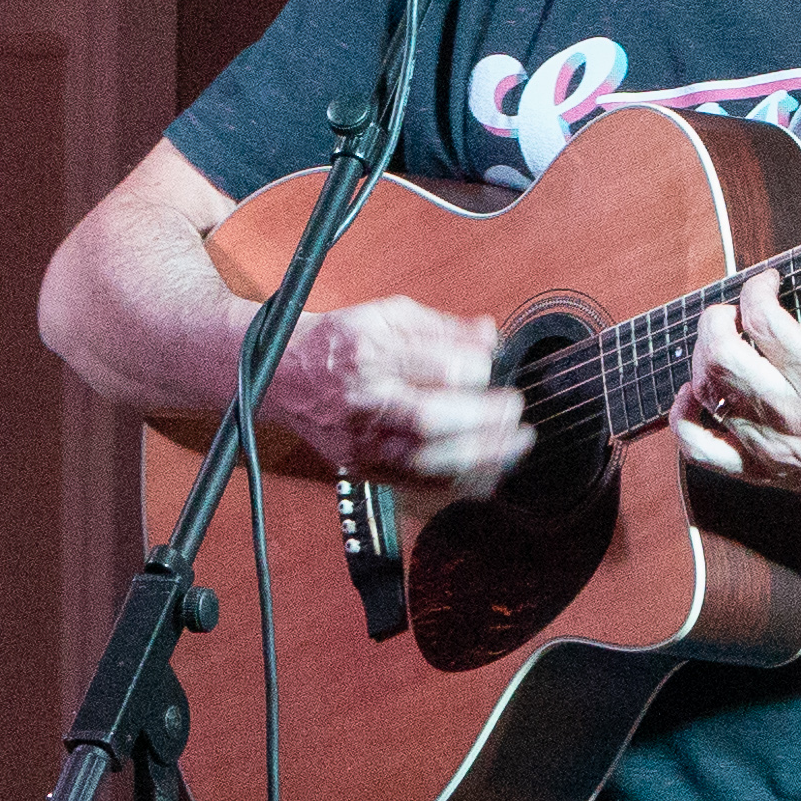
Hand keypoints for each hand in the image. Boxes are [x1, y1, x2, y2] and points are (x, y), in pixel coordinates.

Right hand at [260, 297, 536, 494]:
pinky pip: (418, 483)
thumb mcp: (388, 316)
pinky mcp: (364, 469)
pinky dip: (460, 481)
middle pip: (430, 419)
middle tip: (514, 409)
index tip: (493, 367)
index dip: (475, 370)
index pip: (435, 367)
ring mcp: (362, 441)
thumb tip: (489, 336)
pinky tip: (490, 470)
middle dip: (484, 418)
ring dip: (481, 456)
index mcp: (369, 353)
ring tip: (516, 444)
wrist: (284, 376)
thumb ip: (442, 328)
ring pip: (426, 459)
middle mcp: (363, 401)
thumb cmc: (341, 342)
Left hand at [673, 275, 800, 525]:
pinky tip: (696, 393)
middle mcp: (789, 411)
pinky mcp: (761, 469)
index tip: (769, 281)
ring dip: (703, 356)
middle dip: (717, 319)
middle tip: (734, 310)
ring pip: (708, 392)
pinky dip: (685, 417)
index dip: (756, 289)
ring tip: (720, 341)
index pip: (763, 321)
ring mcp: (770, 444)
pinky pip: (700, 448)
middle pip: (722, 355)